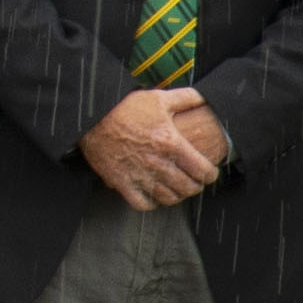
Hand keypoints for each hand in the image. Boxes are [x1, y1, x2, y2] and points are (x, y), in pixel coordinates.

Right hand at [81, 88, 227, 209]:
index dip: (211, 174)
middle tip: (196, 182)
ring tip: (178, 189)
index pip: (202, 170)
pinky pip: (142, 204)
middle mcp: (158, 163)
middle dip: (196, 186)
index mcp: (171, 143)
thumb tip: (206, 98)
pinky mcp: (122, 183)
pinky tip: (154, 195)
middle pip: (188, 188)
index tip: (210, 173)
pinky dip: (152, 203)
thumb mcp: (160, 98)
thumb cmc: (125, 107)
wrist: (92, 117)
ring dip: (177, 196)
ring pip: (168, 198)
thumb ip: (186, 98)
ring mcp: (139, 175)